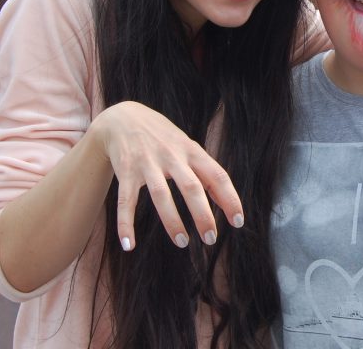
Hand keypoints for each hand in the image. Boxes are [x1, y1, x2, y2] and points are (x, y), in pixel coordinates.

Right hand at [89, 100, 243, 251]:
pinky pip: (126, 200)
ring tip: (182, 242)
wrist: (124, 117)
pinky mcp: (126, 171)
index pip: (217, 175)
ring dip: (172, 221)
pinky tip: (129, 244)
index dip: (230, 198)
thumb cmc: (163, 138)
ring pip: (161, 194)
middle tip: (210, 239)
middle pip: (191, 187)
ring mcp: (147, 163)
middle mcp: (172, 156)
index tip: (238, 222)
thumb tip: (227, 203)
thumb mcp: (187, 147)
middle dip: (203, 214)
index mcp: (191, 151)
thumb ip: (206, 172)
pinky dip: (125, 223)